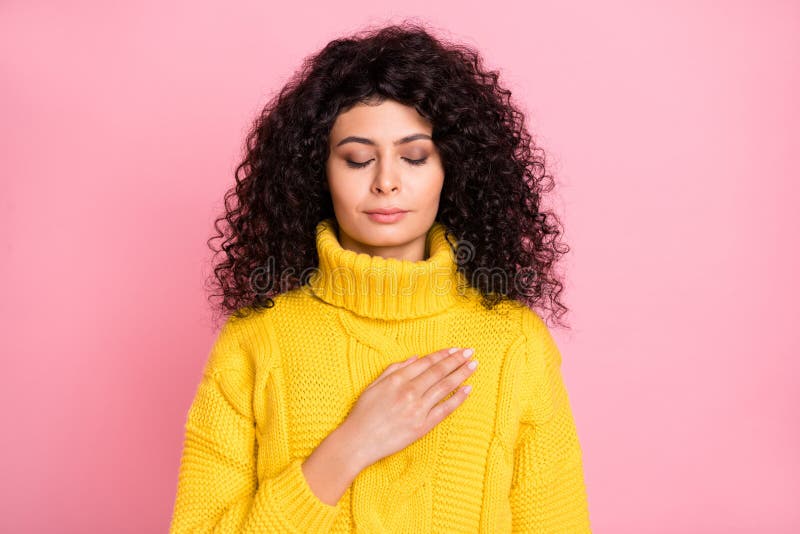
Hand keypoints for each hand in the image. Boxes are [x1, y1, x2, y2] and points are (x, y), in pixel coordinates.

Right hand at [340, 347, 477, 469]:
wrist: (358, 441)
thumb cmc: (363, 413)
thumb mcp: (374, 384)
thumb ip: (394, 369)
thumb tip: (415, 358)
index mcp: (397, 379)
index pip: (426, 363)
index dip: (443, 355)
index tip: (455, 349)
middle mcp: (409, 391)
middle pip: (439, 372)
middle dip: (456, 360)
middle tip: (470, 352)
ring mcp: (417, 409)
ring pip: (445, 387)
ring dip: (461, 374)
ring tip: (473, 365)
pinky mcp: (422, 426)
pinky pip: (445, 409)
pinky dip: (458, 398)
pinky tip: (468, 389)